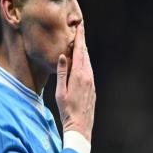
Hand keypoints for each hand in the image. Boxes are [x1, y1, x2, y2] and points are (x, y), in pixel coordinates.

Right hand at [55, 21, 95, 142]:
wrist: (80, 126)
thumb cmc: (66, 110)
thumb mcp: (60, 91)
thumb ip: (62, 73)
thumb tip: (63, 56)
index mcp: (79, 75)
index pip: (80, 52)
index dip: (80, 39)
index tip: (79, 27)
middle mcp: (88, 76)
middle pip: (85, 55)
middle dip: (82, 42)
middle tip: (79, 30)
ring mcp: (91, 83)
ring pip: (88, 63)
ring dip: (84, 52)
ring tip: (79, 43)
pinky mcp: (92, 88)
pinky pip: (89, 71)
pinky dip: (85, 62)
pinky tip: (82, 62)